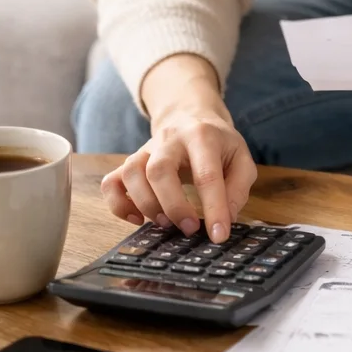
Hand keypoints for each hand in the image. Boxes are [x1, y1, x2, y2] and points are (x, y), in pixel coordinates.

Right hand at [100, 56, 256, 241]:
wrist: (190, 116)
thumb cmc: (218, 144)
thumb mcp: (241, 158)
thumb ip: (238, 188)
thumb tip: (226, 218)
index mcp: (202, 136)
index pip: (206, 174)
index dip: (214, 207)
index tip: (219, 235)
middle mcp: (169, 139)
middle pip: (159, 170)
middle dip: (173, 205)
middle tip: (189, 229)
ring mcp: (145, 149)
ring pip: (131, 173)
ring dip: (146, 204)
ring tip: (165, 224)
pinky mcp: (130, 161)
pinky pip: (111, 182)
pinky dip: (118, 204)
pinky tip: (137, 218)